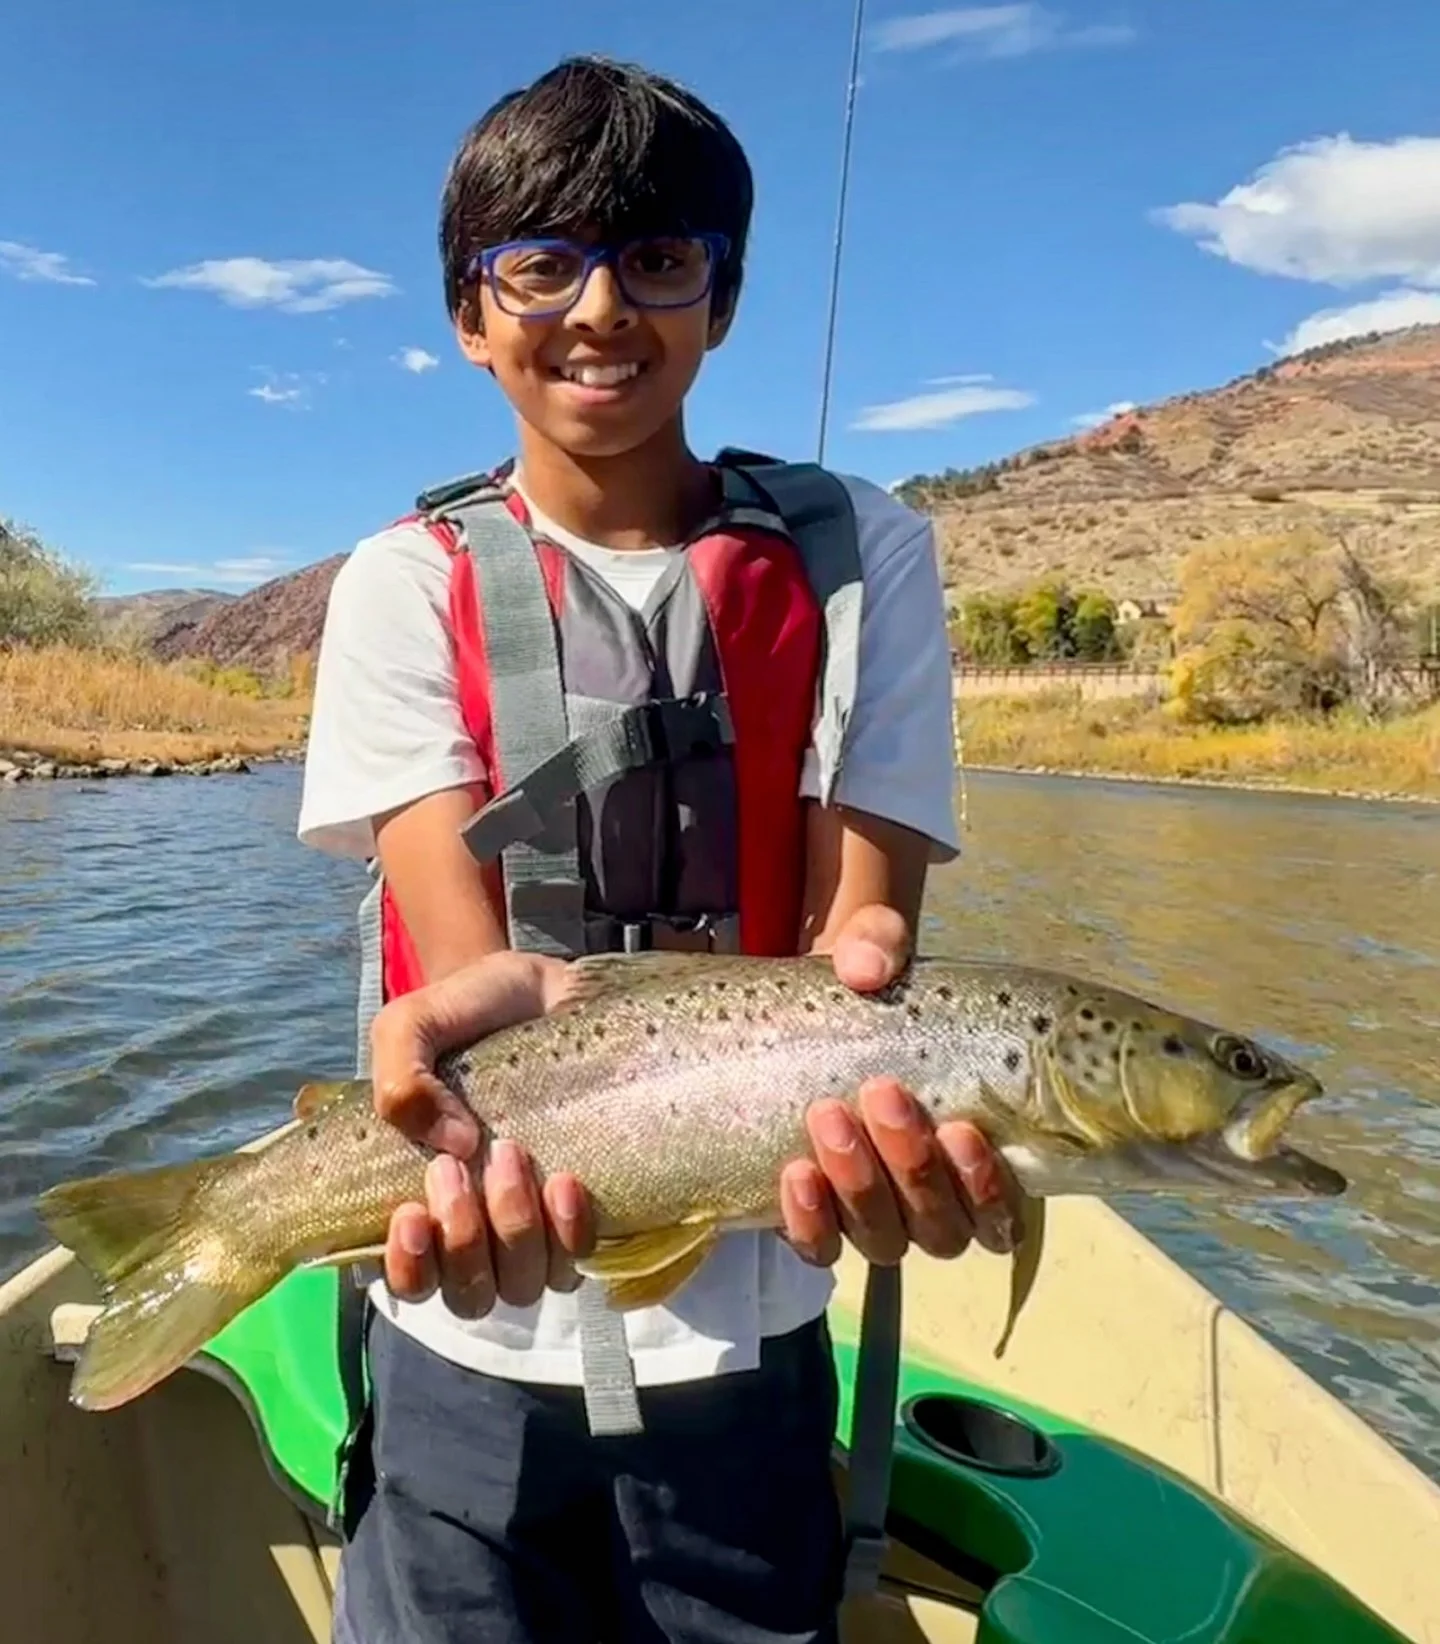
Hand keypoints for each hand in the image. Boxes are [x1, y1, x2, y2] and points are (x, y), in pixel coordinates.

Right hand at [369, 951, 594, 1317]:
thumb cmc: (465, 1016)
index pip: (407, 1279)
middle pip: (469, 1293)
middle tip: (456, 1167)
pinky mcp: (582, 1212)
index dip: (408, 1268)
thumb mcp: (410, 1028)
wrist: (540, 987)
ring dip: (514, 1231)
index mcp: (418, 1202)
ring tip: (510, 1154)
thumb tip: (453, 1147)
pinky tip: (564, 1181)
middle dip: (462, 1240)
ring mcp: (532, 1227)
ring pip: (525, 1284)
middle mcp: (475, 1230)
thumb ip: (400, 1082)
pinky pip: (580, 1255)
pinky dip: (570, 1228)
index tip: (411, 1214)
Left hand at [779, 905, 1019, 1267]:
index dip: (987, 1187)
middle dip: (912, 1166)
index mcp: (973, 1158)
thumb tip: (867, 968)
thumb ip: (877, 946)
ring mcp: (872, 1218)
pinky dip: (809, 1220)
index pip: (1003, 1212)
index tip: (959, 1127)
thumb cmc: (866, 999)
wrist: (796, 1019)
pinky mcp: (816, 1221)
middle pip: (939, 1227)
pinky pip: (819, 1247)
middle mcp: (931, 1204)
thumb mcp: (875, 956)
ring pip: (884, 1238)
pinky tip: (795, 1174)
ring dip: (860, 1184)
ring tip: (829, 1117)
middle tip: (882, 1092)